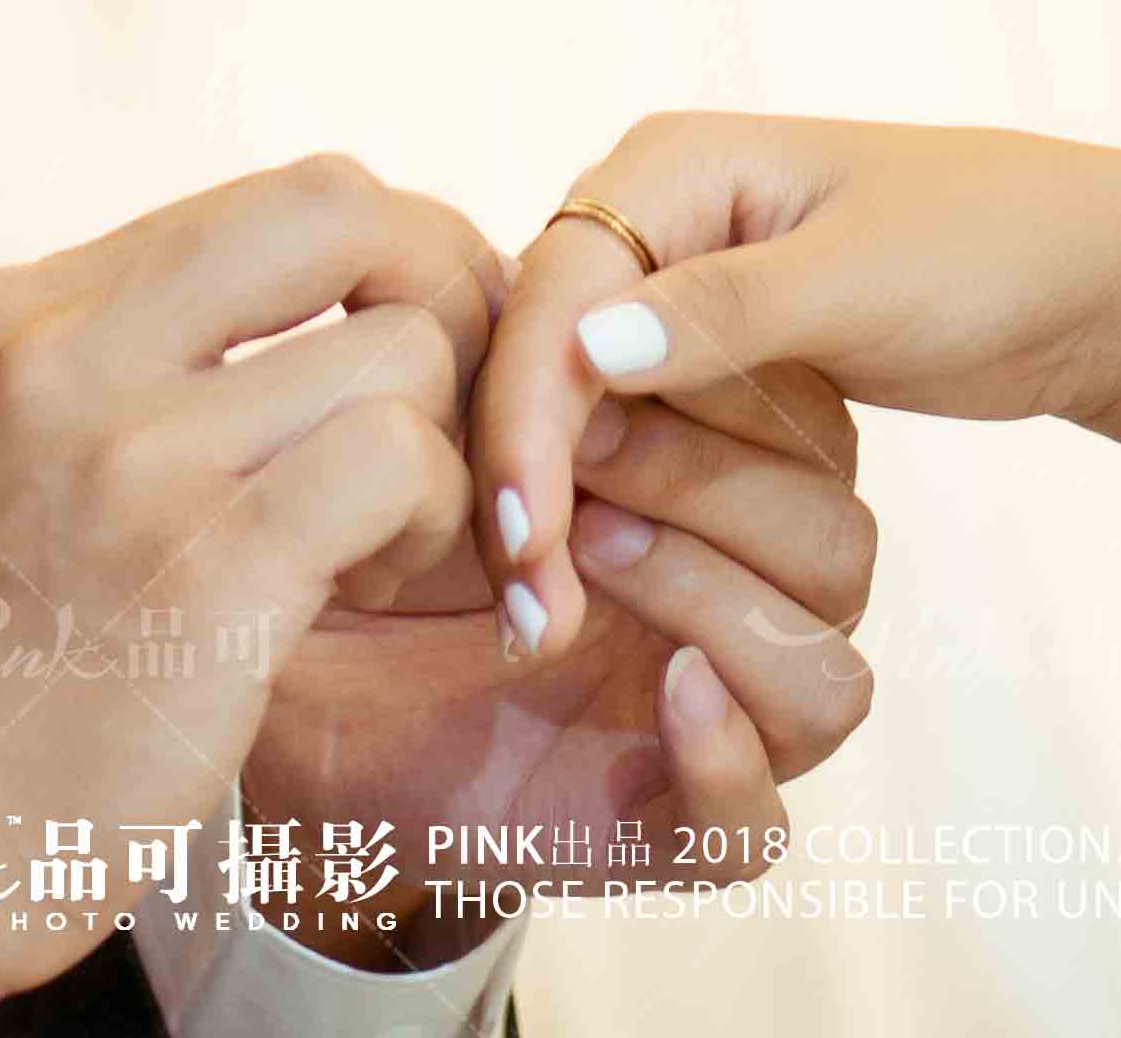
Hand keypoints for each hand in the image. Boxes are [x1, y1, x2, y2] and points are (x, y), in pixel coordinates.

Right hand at [0, 155, 498, 1002]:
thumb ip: (146, 354)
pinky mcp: (207, 569)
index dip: (396, 252)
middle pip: (343, 209)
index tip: (423, 335)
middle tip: (463, 398)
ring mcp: (134, 458)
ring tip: (385, 539)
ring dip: (445, 446)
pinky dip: (437, 519)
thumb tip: (343, 280)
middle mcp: (67, 355)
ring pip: (401, 349)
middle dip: (449, 287)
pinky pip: (400, 463)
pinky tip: (372, 585)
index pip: (281, 198)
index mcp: (26, 312)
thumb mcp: (22, 451)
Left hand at [233, 389, 880, 959]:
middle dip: (716, 483)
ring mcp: (717, 726)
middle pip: (838, 545)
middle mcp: (742, 607)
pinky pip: (758, 821)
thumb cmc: (375, 539)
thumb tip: (589, 286)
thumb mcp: (450, 432)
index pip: (812, 428)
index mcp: (718, 496)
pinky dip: (724, 756)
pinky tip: (659, 689)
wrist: (282, 688)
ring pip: (829, 673)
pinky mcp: (665, 833)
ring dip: (723, 600)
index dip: (728, 380)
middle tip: (586, 465)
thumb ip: (538, 364)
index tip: (599, 355)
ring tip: (595, 557)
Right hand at [466, 113, 1120, 667]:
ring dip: (572, 501)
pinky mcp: (717, 348)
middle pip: (547, 351)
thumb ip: (723, 313)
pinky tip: (605, 579)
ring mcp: (683, 283)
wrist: (1088, 271)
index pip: (555, 297)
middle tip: (532, 615)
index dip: (528, 422)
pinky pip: (641, 422)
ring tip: (554, 620)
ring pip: (584, 400)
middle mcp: (657, 212)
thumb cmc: (990, 248)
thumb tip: (589, 351)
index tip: (526, 545)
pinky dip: (625, 493)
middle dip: (535, 475)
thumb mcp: (860, 280)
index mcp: (670, 163)